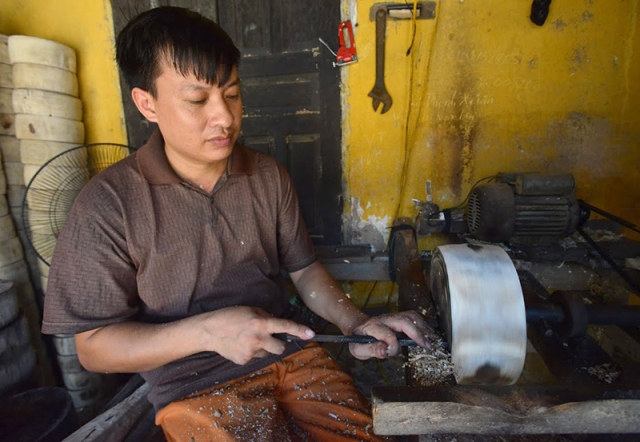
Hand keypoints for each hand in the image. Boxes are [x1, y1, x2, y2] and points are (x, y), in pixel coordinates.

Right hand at [200, 306, 314, 364]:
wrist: (209, 331)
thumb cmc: (230, 316)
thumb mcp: (250, 310)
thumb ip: (266, 317)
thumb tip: (278, 325)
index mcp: (260, 323)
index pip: (284, 326)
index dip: (299, 330)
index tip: (311, 334)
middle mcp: (257, 339)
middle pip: (280, 348)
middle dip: (279, 344)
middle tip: (268, 338)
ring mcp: (250, 352)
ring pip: (266, 353)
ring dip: (263, 348)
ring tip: (247, 339)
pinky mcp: (243, 361)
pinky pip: (255, 358)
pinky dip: (251, 352)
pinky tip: (240, 345)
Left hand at [349, 310, 435, 359]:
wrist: (357, 327)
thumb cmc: (358, 340)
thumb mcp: (358, 349)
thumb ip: (371, 350)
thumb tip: (385, 351)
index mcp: (372, 327)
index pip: (387, 334)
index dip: (392, 345)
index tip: (391, 353)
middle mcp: (384, 319)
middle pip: (403, 321)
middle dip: (417, 333)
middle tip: (427, 345)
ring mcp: (392, 317)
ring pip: (410, 316)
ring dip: (422, 327)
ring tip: (431, 339)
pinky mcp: (398, 318)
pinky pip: (412, 317)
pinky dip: (422, 325)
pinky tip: (428, 334)